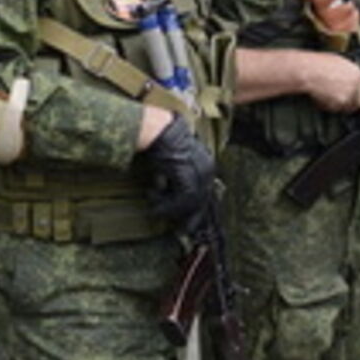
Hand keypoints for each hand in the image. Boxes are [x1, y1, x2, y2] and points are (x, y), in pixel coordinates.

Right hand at [142, 116, 213, 235]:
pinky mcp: (189, 172)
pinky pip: (183, 197)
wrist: (157, 128)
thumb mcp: (173, 164)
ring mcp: (200, 170)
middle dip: (191, 217)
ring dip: (170, 208)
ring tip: (154, 205)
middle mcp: (208, 168)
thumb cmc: (161, 143)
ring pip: (191, 201)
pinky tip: (152, 196)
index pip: (205, 194)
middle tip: (183, 231)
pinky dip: (167, 203)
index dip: (197, 211)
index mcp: (207, 165)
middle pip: (202, 200)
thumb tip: (169, 194)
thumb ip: (176, 180)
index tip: (191, 226)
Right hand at [302, 53, 359, 113]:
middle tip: (339, 105)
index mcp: (357, 72)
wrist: (308, 70)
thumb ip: (348, 74)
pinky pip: (336, 109)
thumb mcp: (338, 63)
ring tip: (325, 96)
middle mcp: (356, 83)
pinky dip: (328, 107)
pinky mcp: (342, 100)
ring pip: (346, 107)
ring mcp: (350, 92)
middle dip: (351, 106)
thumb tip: (348, 81)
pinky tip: (320, 97)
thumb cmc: (317, 64)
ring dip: (337, 106)